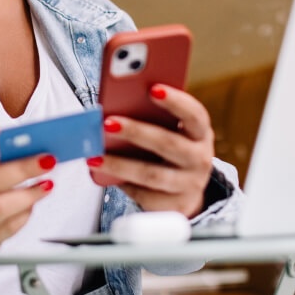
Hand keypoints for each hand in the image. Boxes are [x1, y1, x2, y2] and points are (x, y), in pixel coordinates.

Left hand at [88, 85, 214, 217]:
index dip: (176, 101)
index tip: (153, 88)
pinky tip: (101, 172)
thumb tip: (116, 107)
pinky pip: (142, 194)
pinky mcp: (172, 206)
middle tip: (107, 122)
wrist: (184, 193)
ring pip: (151, 174)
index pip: (194, 114)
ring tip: (94, 155)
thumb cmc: (170, 150)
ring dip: (119, 164)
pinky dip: (120, 182)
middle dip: (136, 131)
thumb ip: (153, 118)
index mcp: (200, 133)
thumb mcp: (171, 132)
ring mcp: (188, 185)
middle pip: (168, 144)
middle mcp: (200, 159)